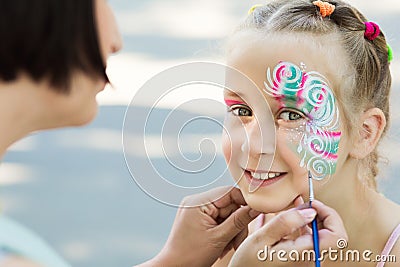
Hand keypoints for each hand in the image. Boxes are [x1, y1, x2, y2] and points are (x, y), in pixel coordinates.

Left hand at [137, 186, 259, 266]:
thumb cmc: (190, 256)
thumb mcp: (219, 238)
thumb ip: (239, 221)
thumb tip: (256, 208)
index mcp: (198, 202)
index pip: (229, 192)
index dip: (245, 202)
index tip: (257, 212)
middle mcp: (196, 202)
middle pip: (229, 205)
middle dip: (237, 223)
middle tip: (237, 241)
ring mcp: (196, 210)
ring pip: (226, 214)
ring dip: (232, 230)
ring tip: (227, 246)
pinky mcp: (198, 218)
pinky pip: (218, 220)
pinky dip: (224, 232)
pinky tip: (222, 245)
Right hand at [229, 199, 347, 266]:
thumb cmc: (248, 263)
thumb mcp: (261, 238)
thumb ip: (285, 222)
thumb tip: (310, 211)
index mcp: (303, 255)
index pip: (337, 237)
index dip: (330, 215)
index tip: (313, 205)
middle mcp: (310, 261)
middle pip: (332, 235)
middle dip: (321, 215)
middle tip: (304, 204)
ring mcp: (306, 262)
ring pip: (322, 237)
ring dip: (312, 220)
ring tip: (296, 208)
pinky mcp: (300, 260)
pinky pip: (310, 241)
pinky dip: (304, 227)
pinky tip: (291, 219)